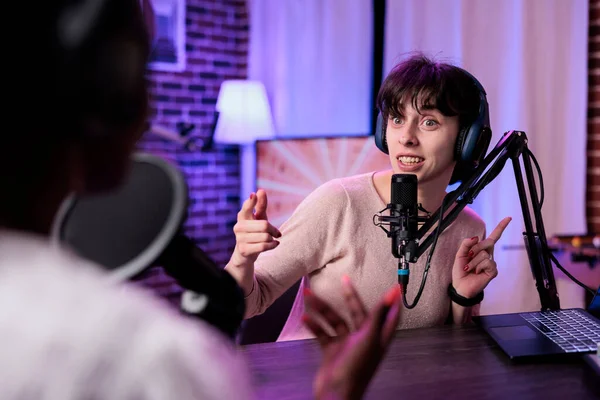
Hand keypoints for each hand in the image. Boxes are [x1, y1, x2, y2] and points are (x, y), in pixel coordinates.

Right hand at [229, 189, 280, 268]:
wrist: (245, 254)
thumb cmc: (254, 232)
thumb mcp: (259, 218)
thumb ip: (261, 205)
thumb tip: (260, 190)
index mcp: (242, 216)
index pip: (247, 207)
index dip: (251, 202)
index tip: (254, 195)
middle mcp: (238, 226)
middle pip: (264, 225)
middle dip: (273, 230)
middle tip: (276, 233)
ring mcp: (239, 239)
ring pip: (265, 236)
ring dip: (272, 239)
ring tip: (272, 240)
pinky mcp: (243, 250)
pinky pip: (263, 246)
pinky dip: (272, 245)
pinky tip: (274, 244)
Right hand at [302, 277, 401, 399]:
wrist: (335, 394)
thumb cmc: (355, 371)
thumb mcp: (368, 339)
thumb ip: (378, 315)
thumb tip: (392, 295)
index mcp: (377, 337)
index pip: (389, 315)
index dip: (391, 301)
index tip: (393, 286)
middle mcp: (363, 339)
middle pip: (357, 312)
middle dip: (349, 296)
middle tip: (344, 280)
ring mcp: (347, 345)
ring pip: (335, 320)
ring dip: (322, 309)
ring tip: (309, 296)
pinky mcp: (332, 351)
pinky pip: (323, 334)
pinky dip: (314, 325)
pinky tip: (306, 318)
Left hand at [452, 217, 511, 298]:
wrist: (461, 286)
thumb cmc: (460, 271)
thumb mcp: (459, 255)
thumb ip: (466, 244)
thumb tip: (476, 237)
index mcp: (481, 249)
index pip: (493, 237)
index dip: (501, 227)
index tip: (509, 218)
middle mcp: (488, 254)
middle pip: (487, 242)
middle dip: (475, 248)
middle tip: (468, 257)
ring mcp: (491, 263)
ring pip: (484, 254)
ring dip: (473, 261)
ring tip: (470, 269)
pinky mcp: (493, 271)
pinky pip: (487, 262)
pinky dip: (478, 267)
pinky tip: (477, 272)